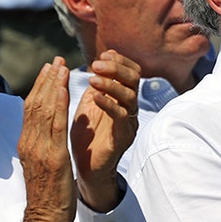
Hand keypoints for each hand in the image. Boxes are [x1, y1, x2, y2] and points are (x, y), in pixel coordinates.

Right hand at [18, 57, 76, 221]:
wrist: (45, 218)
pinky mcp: (52, 156)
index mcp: (27, 143)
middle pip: (35, 104)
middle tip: (55, 60)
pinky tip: (64, 88)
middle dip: (46, 80)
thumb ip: (43, 145)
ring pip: (43, 109)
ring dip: (52, 85)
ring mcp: (39, 149)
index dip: (40, 87)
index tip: (49, 70)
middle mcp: (29, 142)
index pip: (31, 109)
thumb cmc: (48, 195)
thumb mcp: (43, 164)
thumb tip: (47, 130)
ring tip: (60, 66)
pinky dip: (58, 103)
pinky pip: (54, 124)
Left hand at [71, 49, 140, 211]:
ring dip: (112, 84)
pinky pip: (121, 116)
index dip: (119, 60)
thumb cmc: (86, 136)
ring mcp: (129, 123)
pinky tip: (94, 97)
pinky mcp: (123, 137)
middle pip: (135, 79)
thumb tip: (98, 61)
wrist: (85, 168)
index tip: (103, 54)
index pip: (131, 71)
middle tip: (96, 64)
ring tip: (92, 79)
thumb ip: (95, 85)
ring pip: (130, 96)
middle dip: (117, 68)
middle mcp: (130, 108)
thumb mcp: (88, 104)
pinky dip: (109, 104)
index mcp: (122, 98)